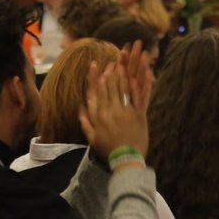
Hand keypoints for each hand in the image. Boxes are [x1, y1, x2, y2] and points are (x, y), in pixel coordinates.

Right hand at [79, 43, 151, 161]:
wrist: (126, 159)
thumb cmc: (108, 150)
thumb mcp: (92, 138)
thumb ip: (85, 121)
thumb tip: (80, 107)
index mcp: (99, 115)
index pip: (96, 92)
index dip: (96, 77)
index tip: (96, 66)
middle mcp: (111, 110)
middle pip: (110, 87)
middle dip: (111, 71)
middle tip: (113, 59)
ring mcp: (126, 112)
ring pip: (123, 89)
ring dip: (123, 73)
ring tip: (123, 61)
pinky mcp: (139, 114)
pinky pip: (137, 96)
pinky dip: (137, 85)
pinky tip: (136, 74)